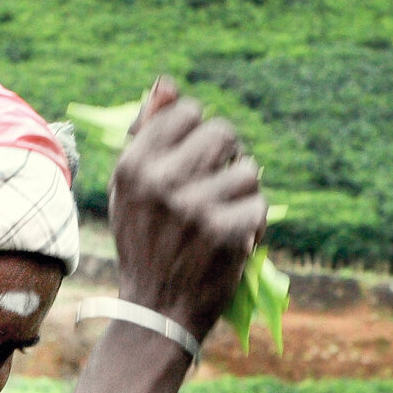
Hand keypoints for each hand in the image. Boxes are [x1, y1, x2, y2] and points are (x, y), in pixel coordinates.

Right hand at [110, 77, 266, 340]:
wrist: (157, 310)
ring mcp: (196, 208)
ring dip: (243, 194)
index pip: (188, 111)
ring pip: (249, 170)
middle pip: (224, 132)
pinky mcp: (227, 233)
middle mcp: (162, 182)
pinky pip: (261, 205)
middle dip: (227, 157)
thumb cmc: (145, 241)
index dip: (199, 133)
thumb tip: (167, 82)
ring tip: (223, 216)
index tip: (194, 161)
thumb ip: (147, 132)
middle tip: (216, 186)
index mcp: (135, 165)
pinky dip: (253, 223)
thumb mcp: (131, 187)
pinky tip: (233, 239)